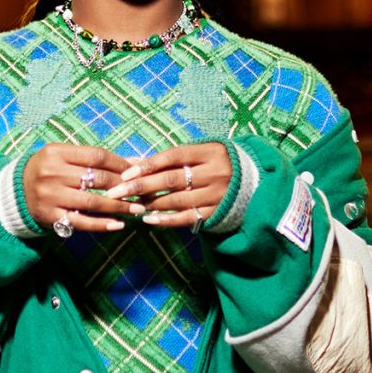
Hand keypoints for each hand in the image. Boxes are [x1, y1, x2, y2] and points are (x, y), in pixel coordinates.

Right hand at [22, 144, 138, 233]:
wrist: (16, 191)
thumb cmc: (48, 170)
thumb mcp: (64, 157)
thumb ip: (93, 159)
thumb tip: (133, 162)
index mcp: (56, 153)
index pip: (97, 156)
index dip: (120, 164)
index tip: (136, 172)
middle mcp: (52, 173)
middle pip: (97, 179)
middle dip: (123, 186)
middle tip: (141, 192)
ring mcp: (51, 196)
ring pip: (92, 202)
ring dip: (118, 207)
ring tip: (136, 209)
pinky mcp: (50, 217)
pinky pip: (81, 222)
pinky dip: (102, 225)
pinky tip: (118, 225)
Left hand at [113, 142, 232, 226]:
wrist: (254, 182)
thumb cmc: (216, 163)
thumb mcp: (199, 153)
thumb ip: (169, 158)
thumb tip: (131, 162)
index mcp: (210, 152)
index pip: (174, 157)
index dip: (148, 165)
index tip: (125, 173)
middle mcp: (214, 173)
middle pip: (172, 179)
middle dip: (141, 186)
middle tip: (117, 192)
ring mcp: (216, 194)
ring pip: (177, 200)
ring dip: (150, 203)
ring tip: (130, 204)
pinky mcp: (217, 213)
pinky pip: (188, 218)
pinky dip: (166, 220)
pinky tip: (148, 219)